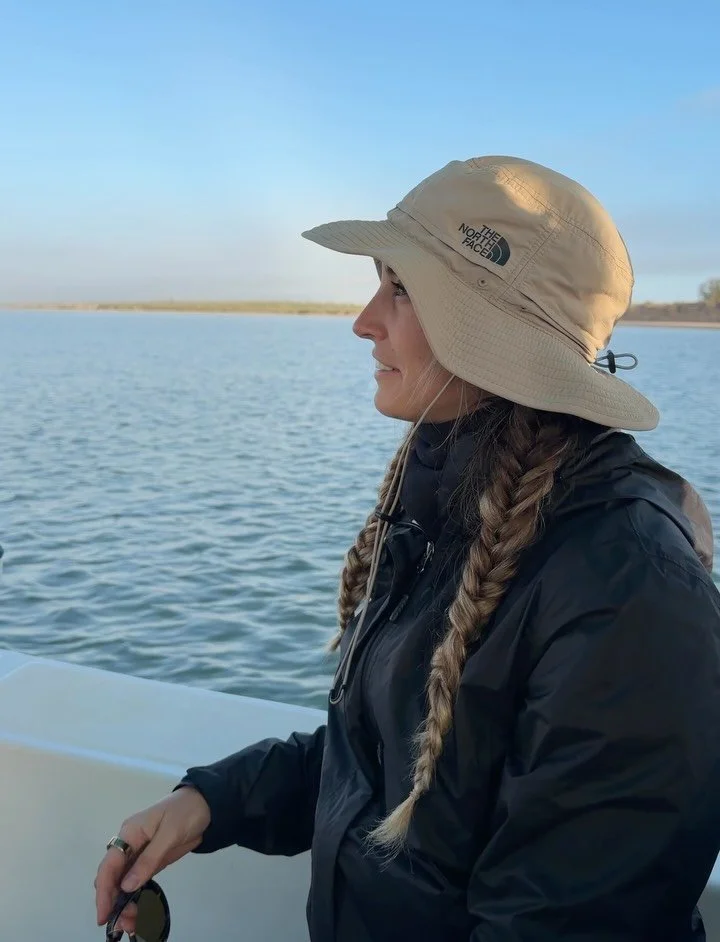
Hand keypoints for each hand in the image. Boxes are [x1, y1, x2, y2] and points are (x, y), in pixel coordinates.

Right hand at [95, 786, 210, 932]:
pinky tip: (139, 912)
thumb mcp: (169, 834)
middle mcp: (130, 845)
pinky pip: (138, 881)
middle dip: (114, 901)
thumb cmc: (185, 812)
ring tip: (131, 924)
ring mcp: (140, 854)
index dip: (103, 891)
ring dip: (125, 903)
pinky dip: (136, 897)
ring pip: (125, 882)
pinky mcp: (151, 861)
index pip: (109, 865)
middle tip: (123, 924)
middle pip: (114, 877)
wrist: (206, 804)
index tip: (104, 915)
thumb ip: (148, 859)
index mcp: (129, 833)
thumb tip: (126, 886)